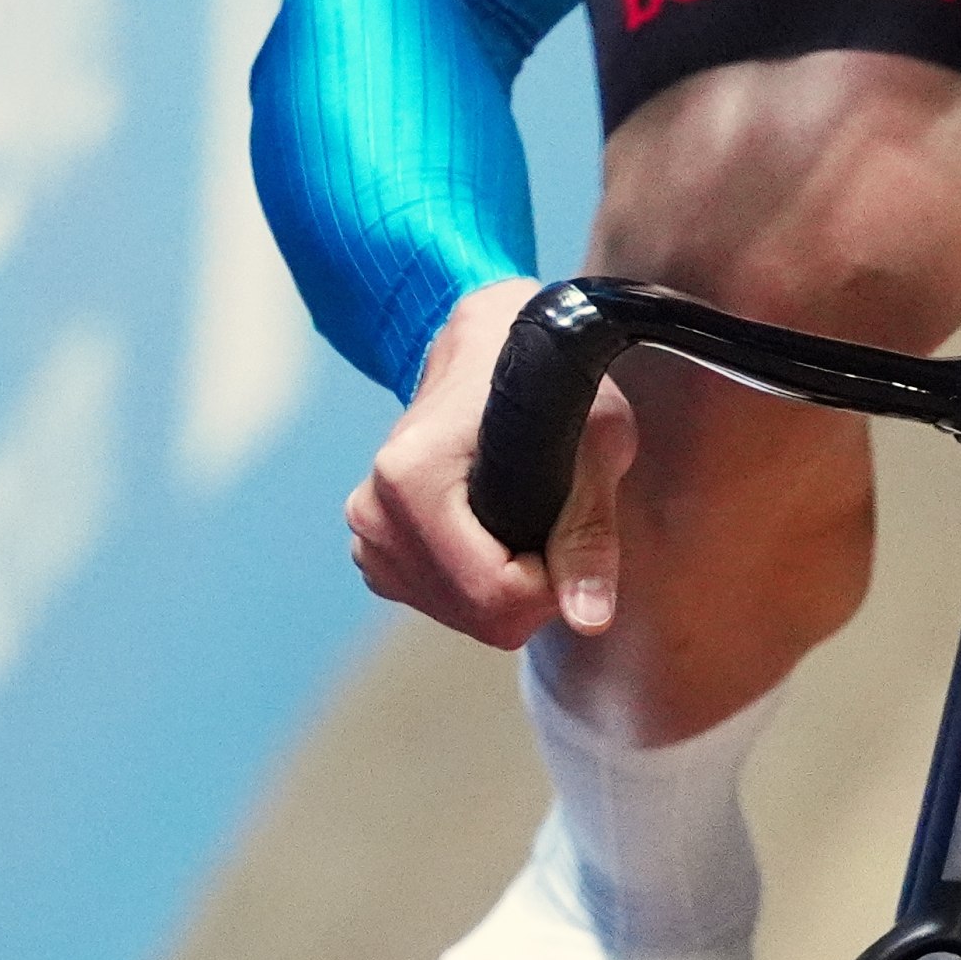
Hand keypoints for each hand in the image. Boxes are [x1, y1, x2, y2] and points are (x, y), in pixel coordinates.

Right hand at [343, 279, 639, 647]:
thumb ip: (589, 531)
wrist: (490, 341)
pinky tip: (493, 532)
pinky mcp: (372, 547)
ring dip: (507, 587)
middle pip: (477, 614)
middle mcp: (375, 509)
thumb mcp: (593, 438)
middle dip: (532, 589)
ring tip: (525, 517)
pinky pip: (440, 604)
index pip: (493, 594)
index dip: (553, 583)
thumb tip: (587, 617)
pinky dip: (477, 585)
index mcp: (411, 478)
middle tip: (554, 521)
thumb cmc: (545, 375)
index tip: (571, 532)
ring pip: (460, 616)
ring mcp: (367, 532)